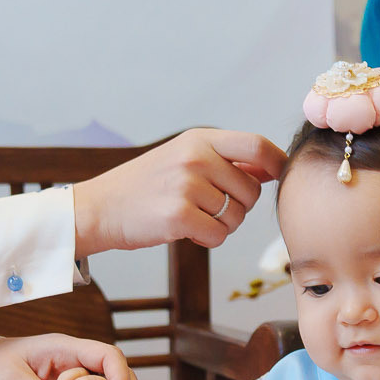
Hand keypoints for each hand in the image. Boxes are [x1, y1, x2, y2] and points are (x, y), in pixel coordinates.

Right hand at [71, 128, 283, 255]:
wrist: (100, 207)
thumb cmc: (147, 186)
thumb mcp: (185, 157)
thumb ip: (228, 160)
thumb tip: (274, 165)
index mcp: (200, 139)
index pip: (258, 145)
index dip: (277, 164)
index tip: (279, 178)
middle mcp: (195, 157)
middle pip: (252, 189)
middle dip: (241, 206)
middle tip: (212, 208)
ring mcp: (186, 186)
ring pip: (237, 217)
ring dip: (222, 225)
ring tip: (194, 217)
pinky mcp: (178, 216)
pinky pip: (219, 236)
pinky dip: (208, 240)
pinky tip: (186, 231)